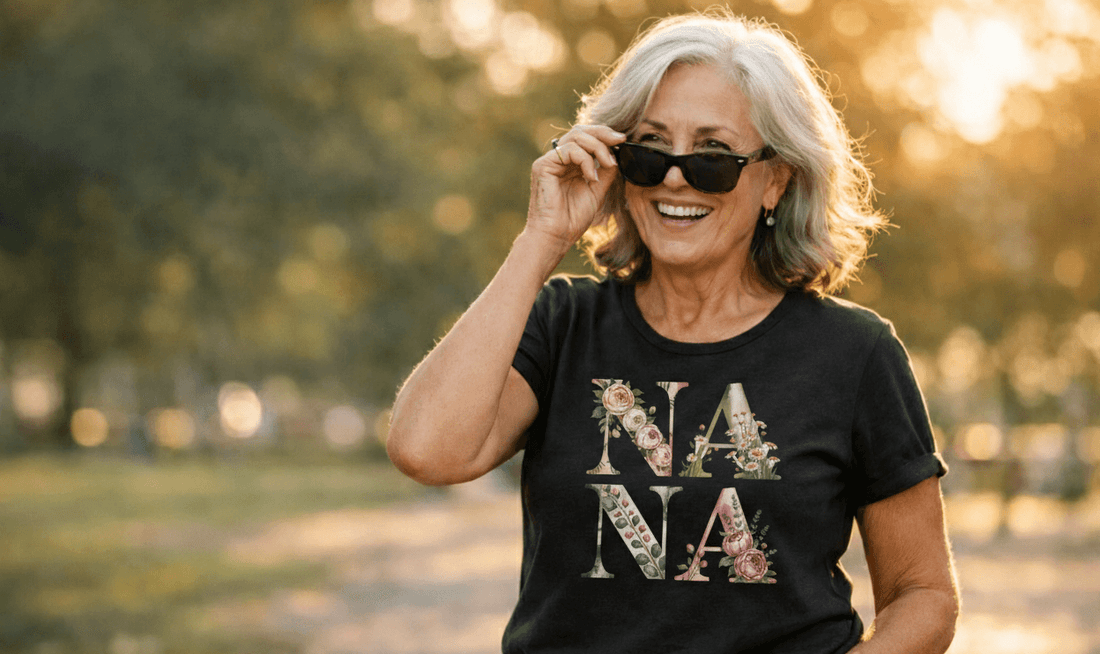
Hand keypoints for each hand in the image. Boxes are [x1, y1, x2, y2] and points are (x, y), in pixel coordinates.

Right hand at [525, 125, 625, 252]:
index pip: (586, 138)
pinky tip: (592, 176)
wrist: (557, 237)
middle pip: (581, 131)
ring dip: (598, 147)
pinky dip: (586, 160)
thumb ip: (605, 171)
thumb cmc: (573, 219)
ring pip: (576, 136)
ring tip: (609, 164)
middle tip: (620, 140)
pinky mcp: (543, 165)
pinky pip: (569, 150)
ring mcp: (550, 161)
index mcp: (570, 164)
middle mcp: (559, 159)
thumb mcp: (597, 190)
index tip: (623, 140)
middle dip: (603, 133)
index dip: (604, 135)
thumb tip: (617, 154)